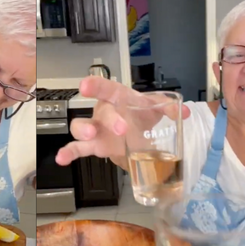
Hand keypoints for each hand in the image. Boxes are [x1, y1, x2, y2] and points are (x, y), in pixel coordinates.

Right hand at [54, 76, 190, 165]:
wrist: (137, 131)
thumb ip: (169, 108)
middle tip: (122, 129)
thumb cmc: (141, 114)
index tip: (85, 85)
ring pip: (81, 126)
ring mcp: (96, 129)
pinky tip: (61, 159)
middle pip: (101, 112)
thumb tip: (183, 113)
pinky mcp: (93, 145)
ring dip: (84, 131)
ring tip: (90, 136)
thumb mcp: (155, 108)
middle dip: (110, 119)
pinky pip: (77, 148)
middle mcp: (104, 111)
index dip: (95, 86)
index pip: (106, 88)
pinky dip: (68, 153)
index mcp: (118, 98)